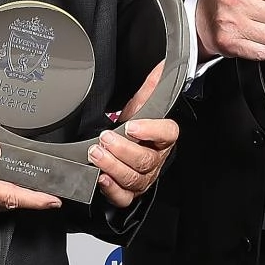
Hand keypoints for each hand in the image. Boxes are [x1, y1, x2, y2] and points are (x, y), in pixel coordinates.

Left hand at [88, 62, 178, 209]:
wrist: (127, 146)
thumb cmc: (135, 127)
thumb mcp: (141, 103)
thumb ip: (152, 86)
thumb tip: (161, 66)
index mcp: (163, 138)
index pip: (168, 134)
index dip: (152, 131)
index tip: (133, 125)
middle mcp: (156, 161)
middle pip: (146, 160)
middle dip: (123, 150)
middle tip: (105, 139)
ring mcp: (143, 178)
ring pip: (134, 178)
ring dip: (114, 167)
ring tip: (97, 154)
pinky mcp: (129, 192)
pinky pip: (124, 197)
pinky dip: (112, 190)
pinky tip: (101, 178)